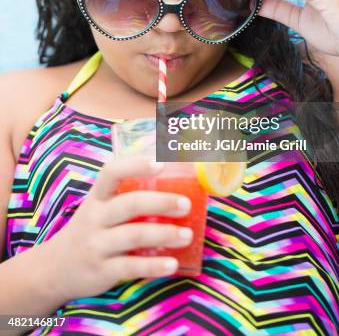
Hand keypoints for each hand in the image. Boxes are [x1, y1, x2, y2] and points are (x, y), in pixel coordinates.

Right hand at [49, 155, 192, 300]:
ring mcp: (98, 245)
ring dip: (164, 234)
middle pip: (130, 204)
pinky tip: (173, 264)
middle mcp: (95, 217)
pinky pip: (131, 267)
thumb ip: (128, 194)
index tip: (160, 163)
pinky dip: (154, 266)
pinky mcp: (102, 271)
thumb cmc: (92, 228)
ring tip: (187, 235)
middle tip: (186, 204)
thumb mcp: (100, 207)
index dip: (135, 164)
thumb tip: (175, 177)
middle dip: (161, 202)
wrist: (56, 269)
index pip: (112, 172)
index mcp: (98, 196)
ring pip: (134, 235)